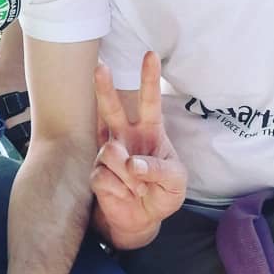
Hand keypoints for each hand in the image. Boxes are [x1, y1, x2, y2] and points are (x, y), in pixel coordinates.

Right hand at [92, 52, 186, 247]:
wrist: (142, 218)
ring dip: (129, 176)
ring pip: (111, 152)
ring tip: (137, 187)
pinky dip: (120, 190)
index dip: (149, 78)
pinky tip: (124, 193)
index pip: (150, 101)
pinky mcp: (97, 173)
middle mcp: (126, 136)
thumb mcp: (176, 182)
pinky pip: (105, 176)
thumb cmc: (162, 191)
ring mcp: (109, 153)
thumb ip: (160, 170)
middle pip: (112, 108)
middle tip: (100, 67)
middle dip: (105, 87)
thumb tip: (132, 163)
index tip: (150, 55)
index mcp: (150, 130)